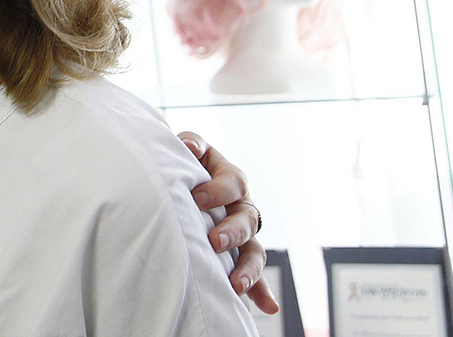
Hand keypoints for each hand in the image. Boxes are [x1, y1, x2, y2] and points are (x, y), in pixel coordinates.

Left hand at [181, 131, 278, 314]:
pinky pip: (254, 274)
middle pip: (246, 220)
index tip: (197, 199)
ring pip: (254, 250)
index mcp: (232, 179)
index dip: (216, 191)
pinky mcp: (239, 253)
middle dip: (232, 232)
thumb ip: (192, 144)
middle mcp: (242, 207)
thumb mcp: (192, 148)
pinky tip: (267, 307)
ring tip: (236, 284)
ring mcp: (243, 233)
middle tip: (215, 242)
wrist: (185, 178)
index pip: (232, 184)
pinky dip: (261, 290)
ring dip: (248, 269)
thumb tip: (190, 147)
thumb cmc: (188, 162)